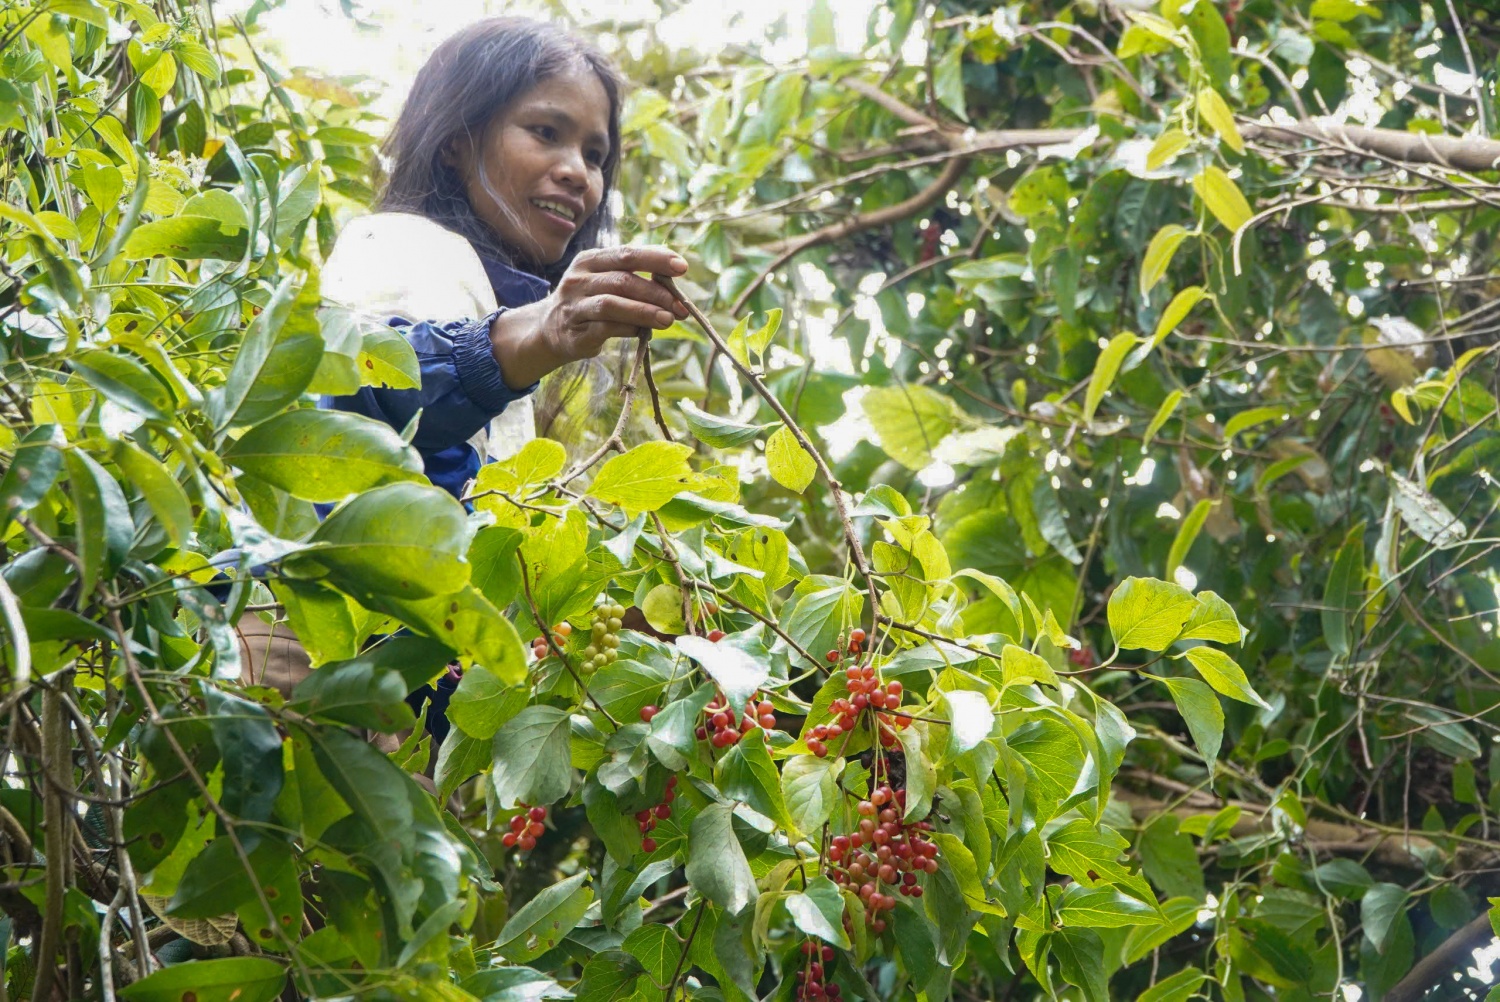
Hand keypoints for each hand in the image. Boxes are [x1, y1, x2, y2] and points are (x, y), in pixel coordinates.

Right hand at [490, 245, 688, 388]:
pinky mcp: (575, 332)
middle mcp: (579, 279)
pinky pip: (606, 328)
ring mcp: (574, 306)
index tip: (682, 266)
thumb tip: (674, 290)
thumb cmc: (589, 303)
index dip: (655, 259)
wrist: (548, 330)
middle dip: (657, 292)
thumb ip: (634, 280)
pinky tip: (644, 331)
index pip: (626, 254)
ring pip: (613, 304)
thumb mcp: (605, 282)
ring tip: (669, 319)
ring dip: (645, 311)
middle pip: (623, 279)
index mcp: (590, 260)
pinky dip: (629, 328)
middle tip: (681, 306)